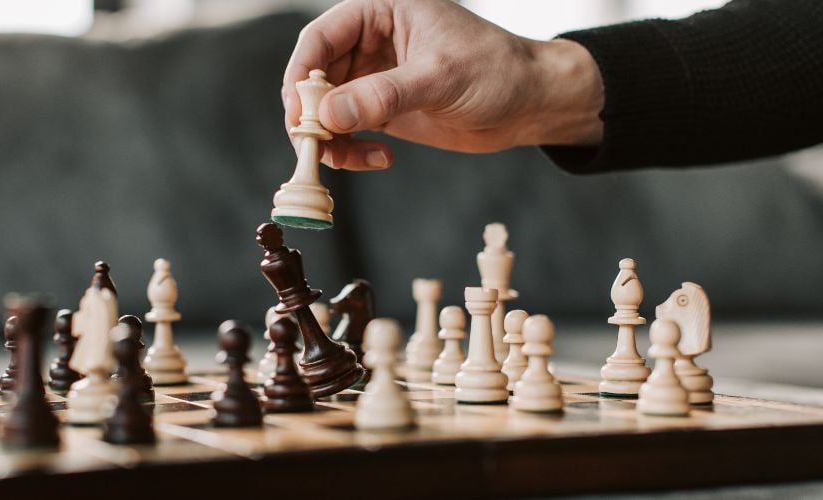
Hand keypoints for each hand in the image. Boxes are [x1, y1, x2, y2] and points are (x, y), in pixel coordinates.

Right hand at [282, 0, 603, 169]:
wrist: (530, 102)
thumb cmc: (496, 70)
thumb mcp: (440, 77)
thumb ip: (384, 94)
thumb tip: (329, 115)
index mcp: (381, 13)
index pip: (320, 38)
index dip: (301, 75)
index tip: (299, 113)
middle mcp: (370, 44)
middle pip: (314, 78)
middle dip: (309, 116)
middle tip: (315, 148)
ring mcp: (373, 78)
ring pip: (325, 110)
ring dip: (327, 140)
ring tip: (346, 160)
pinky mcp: (382, 110)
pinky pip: (346, 132)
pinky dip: (350, 151)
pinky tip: (379, 159)